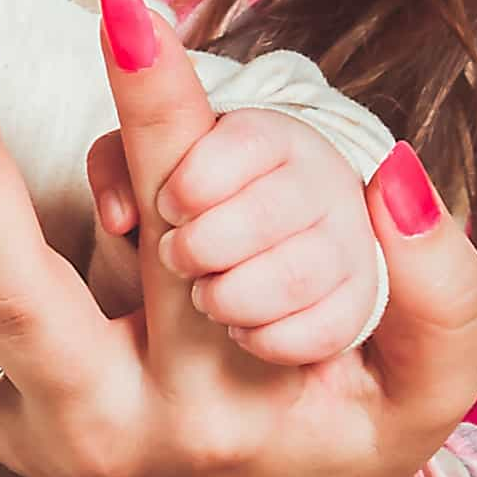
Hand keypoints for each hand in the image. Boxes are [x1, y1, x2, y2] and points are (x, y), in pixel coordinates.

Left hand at [0, 0, 476, 476]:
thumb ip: (441, 289)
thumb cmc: (347, 454)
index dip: (159, 115)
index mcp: (226, 400)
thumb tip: (398, 174)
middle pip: (16, 289)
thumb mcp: (428, 396)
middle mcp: (114, 421)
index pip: (187, 234)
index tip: (121, 3)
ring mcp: (30, 431)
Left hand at [92, 102, 383, 368]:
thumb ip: (119, 166)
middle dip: (205, 244)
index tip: (166, 207)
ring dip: (233, 295)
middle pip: (269, 213)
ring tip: (204, 297)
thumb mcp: (156, 165)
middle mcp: (325, 184)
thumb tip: (118, 216)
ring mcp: (349, 244)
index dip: (195, 182)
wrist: (270, 242)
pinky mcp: (359, 303)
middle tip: (174, 259)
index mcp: (276, 137)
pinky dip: (270, 339)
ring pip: (297, 275)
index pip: (247, 143)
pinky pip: (326, 330)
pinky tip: (239, 332)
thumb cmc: (200, 198)